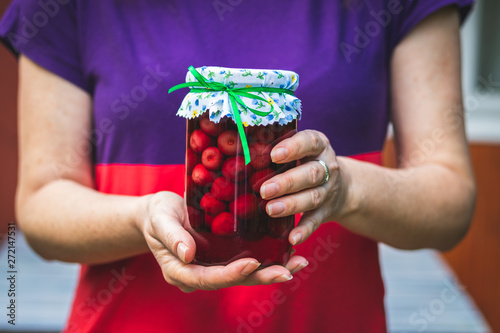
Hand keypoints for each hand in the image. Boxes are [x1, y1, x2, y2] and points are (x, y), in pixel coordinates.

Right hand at [136, 192, 308, 292]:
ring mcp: (213, 267)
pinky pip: (246, 260)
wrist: (160, 214)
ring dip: (271, 269)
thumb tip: (187, 254)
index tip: (253, 264)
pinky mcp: (223, 256)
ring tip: (297, 262)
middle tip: (287, 271)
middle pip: (233, 280)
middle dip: (261, 277)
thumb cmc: (156, 215)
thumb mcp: (159, 219)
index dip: (231, 273)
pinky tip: (288, 250)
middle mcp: (200, 274)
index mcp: (181, 272)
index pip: (208, 278)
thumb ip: (171, 236)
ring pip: (244, 274)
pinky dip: (267, 257)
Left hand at [260, 130, 348, 245]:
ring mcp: (328, 191)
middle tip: (265, 190)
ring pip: (312, 197)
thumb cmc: (306, 162)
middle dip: (287, 182)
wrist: (342, 186)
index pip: (310, 142)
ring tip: (270, 210)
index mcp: (318, 146)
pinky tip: (292, 238)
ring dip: (291, 205)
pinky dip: (304, 230)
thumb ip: (278, 150)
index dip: (293, 148)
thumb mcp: (300, 150)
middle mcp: (327, 167)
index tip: (274, 155)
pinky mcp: (326, 212)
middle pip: (310, 174)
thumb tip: (243, 152)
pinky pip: (315, 221)